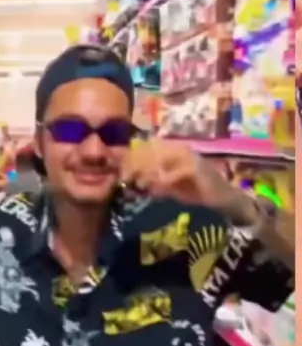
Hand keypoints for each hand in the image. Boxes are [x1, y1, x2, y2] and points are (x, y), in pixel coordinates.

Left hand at [121, 139, 240, 210]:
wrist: (223, 198)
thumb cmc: (195, 191)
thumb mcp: (168, 185)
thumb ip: (151, 180)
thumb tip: (130, 180)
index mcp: (171, 149)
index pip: (144, 147)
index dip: (130, 159)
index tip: (122, 174)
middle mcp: (178, 148)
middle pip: (148, 150)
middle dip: (135, 166)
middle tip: (128, 181)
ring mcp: (188, 156)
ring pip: (158, 159)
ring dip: (147, 173)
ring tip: (141, 185)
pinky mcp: (195, 167)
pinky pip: (172, 173)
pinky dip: (162, 181)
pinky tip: (157, 189)